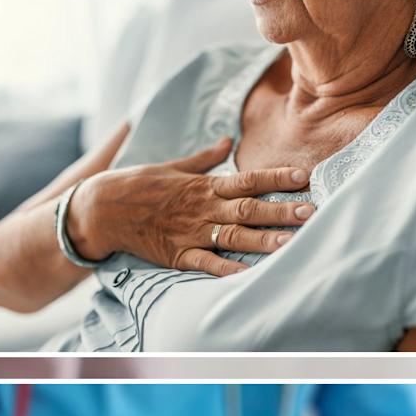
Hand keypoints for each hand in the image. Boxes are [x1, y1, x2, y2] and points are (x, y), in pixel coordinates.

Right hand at [69, 136, 315, 276]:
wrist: (103, 209)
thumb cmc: (138, 184)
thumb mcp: (173, 166)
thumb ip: (204, 158)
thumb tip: (227, 141)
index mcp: (204, 186)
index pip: (248, 179)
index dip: (277, 178)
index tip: (304, 177)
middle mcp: (202, 209)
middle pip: (248, 209)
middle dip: (281, 211)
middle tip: (312, 213)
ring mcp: (190, 233)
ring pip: (233, 237)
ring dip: (262, 240)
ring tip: (289, 243)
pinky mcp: (176, 254)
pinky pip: (205, 263)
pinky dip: (225, 269)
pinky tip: (247, 274)